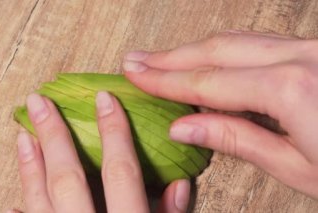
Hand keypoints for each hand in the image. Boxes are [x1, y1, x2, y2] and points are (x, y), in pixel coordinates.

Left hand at [9, 92, 190, 212]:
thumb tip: (179, 184)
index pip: (120, 172)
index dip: (114, 133)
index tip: (104, 99)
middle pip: (67, 179)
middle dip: (54, 137)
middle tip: (39, 102)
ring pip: (39, 201)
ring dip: (29, 167)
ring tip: (23, 137)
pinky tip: (12, 203)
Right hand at [123, 30, 317, 198]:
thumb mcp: (297, 167)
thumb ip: (237, 139)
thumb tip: (185, 128)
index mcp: (292, 89)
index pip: (207, 81)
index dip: (165, 79)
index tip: (137, 75)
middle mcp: (302, 58)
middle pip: (216, 51)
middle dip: (171, 57)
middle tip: (138, 60)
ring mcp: (312, 48)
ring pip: (236, 41)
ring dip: (195, 49)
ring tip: (163, 57)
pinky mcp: (317, 51)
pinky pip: (259, 42)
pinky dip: (226, 49)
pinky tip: (208, 57)